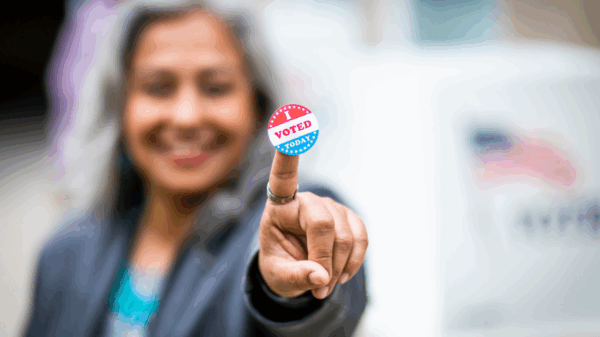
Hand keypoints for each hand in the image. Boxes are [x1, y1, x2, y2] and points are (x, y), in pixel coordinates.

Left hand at [258, 151, 367, 298]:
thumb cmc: (280, 266)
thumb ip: (295, 277)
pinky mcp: (349, 218)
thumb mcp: (277, 277)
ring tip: (325, 285)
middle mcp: (306, 200)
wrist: (296, 271)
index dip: (288, 153)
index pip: (283, 177)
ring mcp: (330, 207)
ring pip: (345, 235)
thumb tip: (321, 277)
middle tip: (319, 287)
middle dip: (324, 259)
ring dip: (339, 267)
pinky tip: (342, 274)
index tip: (290, 125)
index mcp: (280, 207)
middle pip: (323, 223)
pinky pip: (361, 238)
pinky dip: (355, 261)